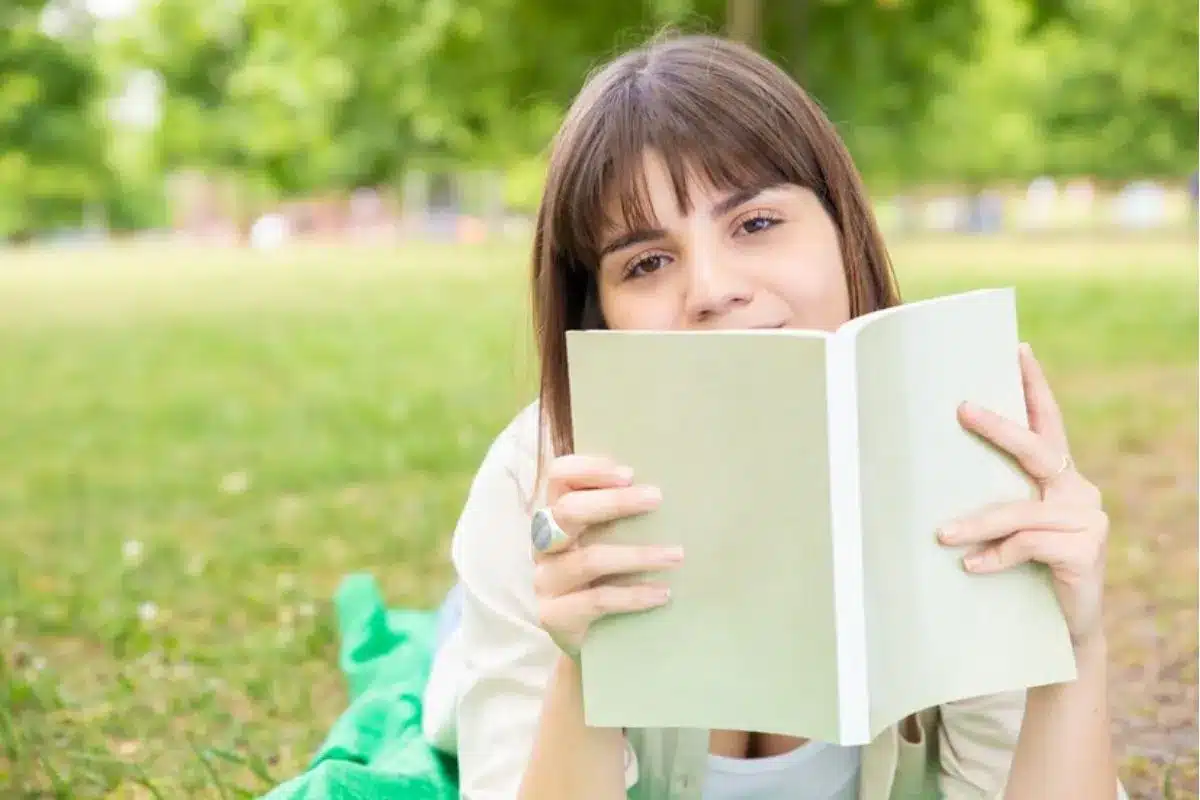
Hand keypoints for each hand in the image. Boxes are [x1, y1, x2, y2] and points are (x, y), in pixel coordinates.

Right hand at [532, 454, 681, 656]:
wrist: (595, 643)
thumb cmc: (608, 578)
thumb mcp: (609, 540)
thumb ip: (620, 515)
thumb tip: (664, 489)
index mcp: (555, 515)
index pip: (558, 477)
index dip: (588, 470)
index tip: (629, 473)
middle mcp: (543, 544)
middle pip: (568, 511)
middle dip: (614, 502)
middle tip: (656, 497)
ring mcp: (545, 580)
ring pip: (589, 559)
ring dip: (637, 555)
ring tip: (676, 555)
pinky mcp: (554, 615)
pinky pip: (598, 600)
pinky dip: (634, 595)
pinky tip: (663, 593)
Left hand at [937, 343, 1107, 648]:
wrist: (1063, 626)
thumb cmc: (1027, 567)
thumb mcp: (1013, 525)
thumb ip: (998, 496)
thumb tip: (932, 468)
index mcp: (1061, 476)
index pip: (1049, 421)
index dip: (1035, 385)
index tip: (1018, 348)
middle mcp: (1079, 490)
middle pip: (1038, 449)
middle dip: (999, 427)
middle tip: (963, 408)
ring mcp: (1087, 520)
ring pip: (1020, 510)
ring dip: (977, 523)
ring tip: (942, 535)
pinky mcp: (1086, 552)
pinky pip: (1030, 545)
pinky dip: (996, 556)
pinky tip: (972, 566)